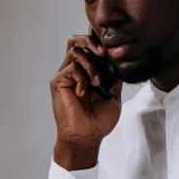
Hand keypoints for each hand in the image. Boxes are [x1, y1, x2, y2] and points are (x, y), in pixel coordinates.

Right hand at [49, 34, 122, 169]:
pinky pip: (71, 68)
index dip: (98, 42)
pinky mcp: (58, 82)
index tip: (111, 49)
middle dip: (90, 41)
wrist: (87, 137)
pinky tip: (84, 92)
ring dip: (90, 64)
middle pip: (75, 40)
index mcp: (87, 72)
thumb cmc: (99, 121)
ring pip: (75, 51)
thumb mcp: (113, 96)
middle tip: (102, 53)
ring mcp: (65, 75)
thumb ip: (115, 78)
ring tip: (96, 82)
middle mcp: (74, 70)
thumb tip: (120, 62)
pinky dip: (82, 77)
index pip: (88, 46)